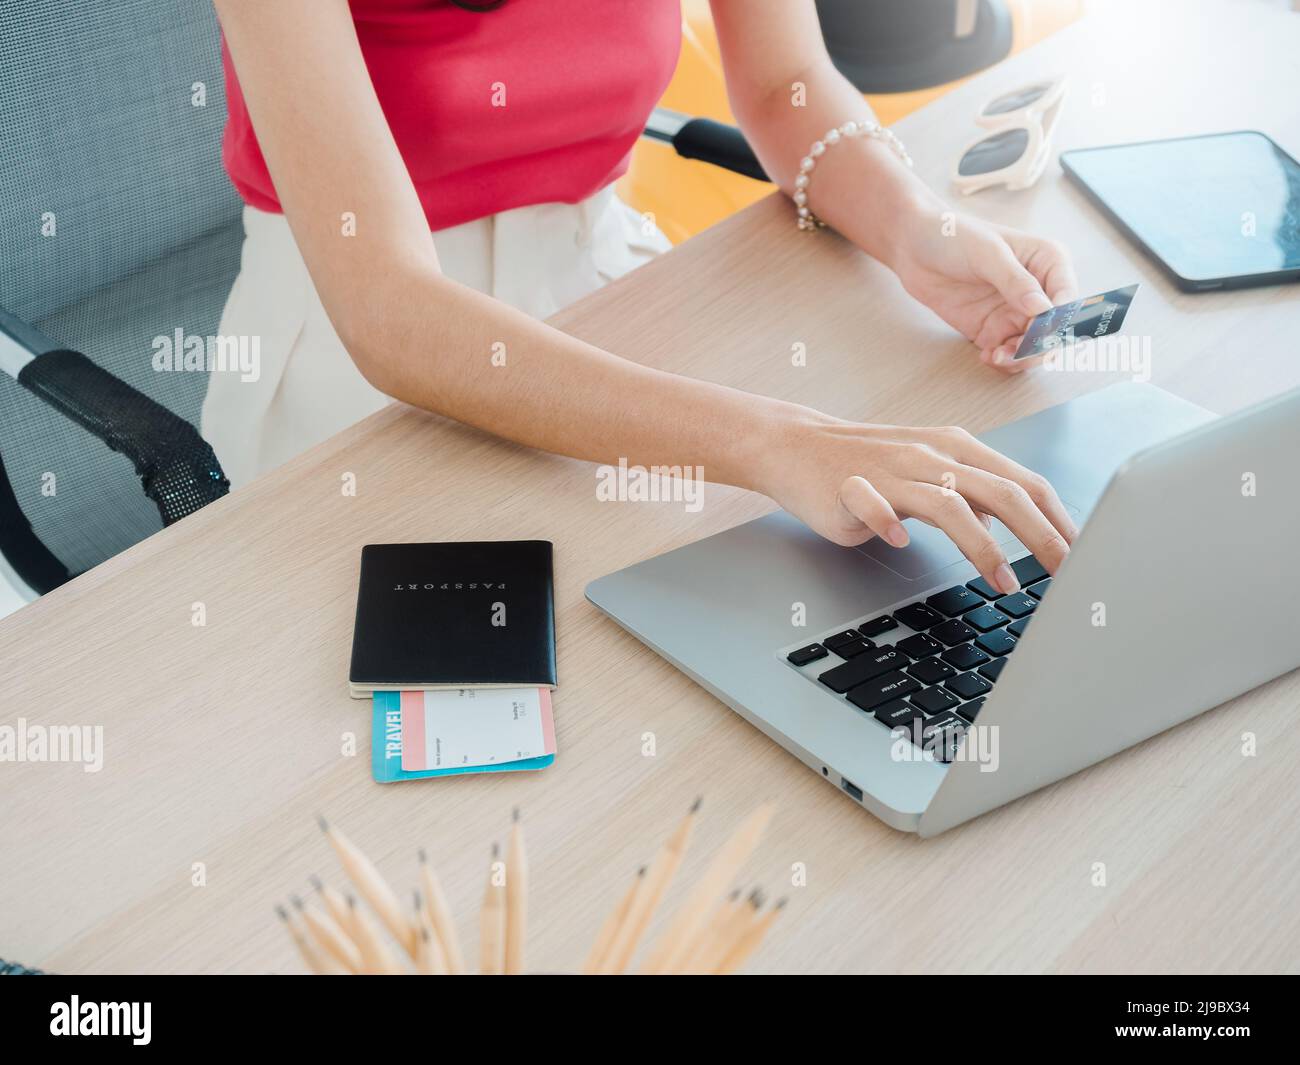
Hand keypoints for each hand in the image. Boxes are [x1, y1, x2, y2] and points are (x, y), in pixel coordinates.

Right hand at [762, 414, 1077, 591]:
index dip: (1059, 521)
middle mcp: (931, 455)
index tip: (1084, 556)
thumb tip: (1009, 530)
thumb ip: (971, 497)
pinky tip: (902, 542)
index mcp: (958, 449)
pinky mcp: (850, 487)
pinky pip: (875, 504)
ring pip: (950, 503)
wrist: (796, 447)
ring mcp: (891, 470)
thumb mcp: (929, 473)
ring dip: (984, 547)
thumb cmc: (867, 465)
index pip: (1024, 483)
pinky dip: (891, 523)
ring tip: (1004, 582)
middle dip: (1042, 537)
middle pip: (1002, 493)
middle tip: (1066, 573)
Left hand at [888, 207, 1077, 372]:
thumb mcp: (987, 253)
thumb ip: (1015, 282)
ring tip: (997, 356)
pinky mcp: (992, 329)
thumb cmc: (953, 236)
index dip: (1058, 320)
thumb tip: (1043, 309)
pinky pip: (1007, 354)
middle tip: (1017, 351)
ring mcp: (1015, 312)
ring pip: (1033, 348)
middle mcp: (1038, 290)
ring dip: (1021, 359)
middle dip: (1040, 346)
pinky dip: (1003, 362)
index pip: (1067, 298)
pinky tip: (987, 356)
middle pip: (1054, 330)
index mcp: (1049, 262)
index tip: (1039, 332)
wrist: (912, 246)